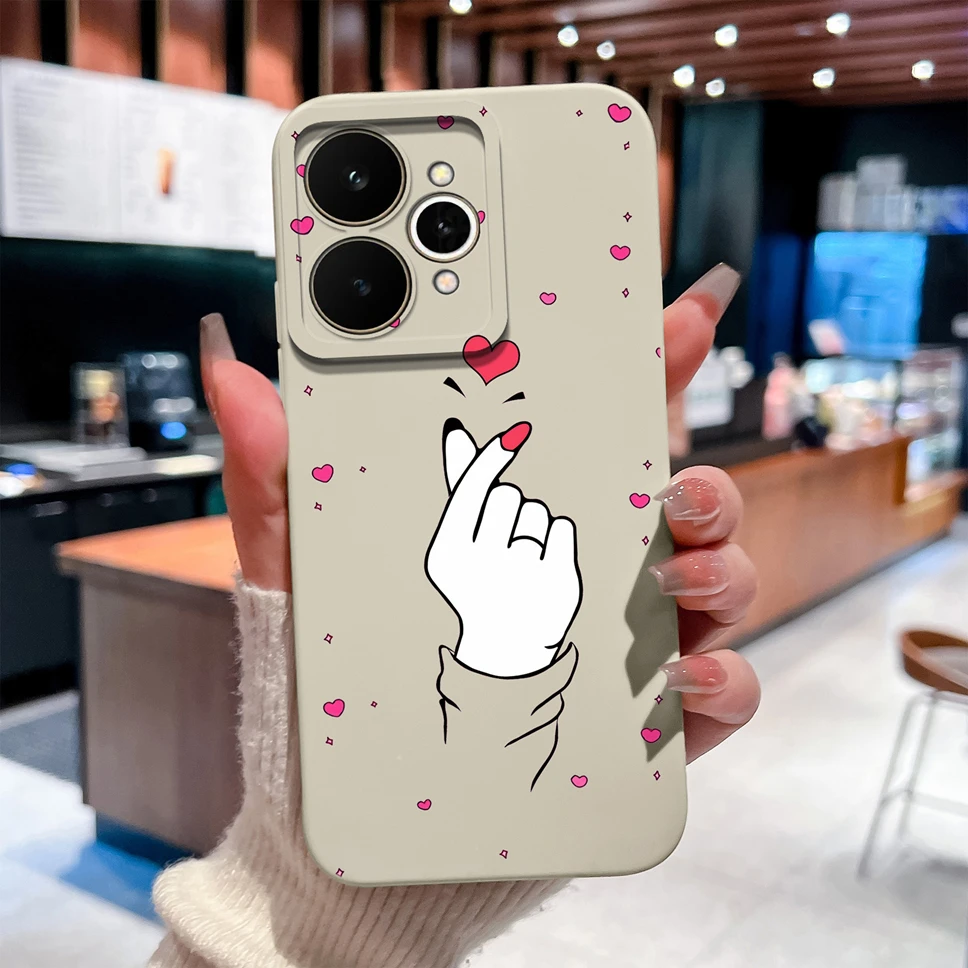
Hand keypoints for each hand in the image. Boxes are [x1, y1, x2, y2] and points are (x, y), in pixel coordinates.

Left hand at [201, 261, 758, 761]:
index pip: (602, 427)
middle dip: (704, 481)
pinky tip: (684, 678)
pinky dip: (723, 678)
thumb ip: (275, 465)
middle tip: (675, 489)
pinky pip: (717, 691)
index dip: (650, 366)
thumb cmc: (340, 672)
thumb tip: (228, 364)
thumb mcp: (302, 562)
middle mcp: (590, 568)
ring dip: (719, 568)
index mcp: (526, 517)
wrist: (363, 808)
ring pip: (716, 580)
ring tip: (670, 581)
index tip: (682, 313)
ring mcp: (626, 641)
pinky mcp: (645, 722)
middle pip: (684, 500)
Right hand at [426, 419, 580, 676]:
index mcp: (450, 553)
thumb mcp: (457, 541)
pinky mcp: (558, 581)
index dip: (491, 458)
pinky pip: (561, 526)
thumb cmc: (478, 580)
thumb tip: (456, 431)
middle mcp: (484, 564)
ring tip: (523, 559)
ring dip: (532, 526)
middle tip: (503, 543)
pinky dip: (555, 539)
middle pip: (508, 496)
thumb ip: (460, 486)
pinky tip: (544, 564)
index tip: (512, 436)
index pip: (473, 488)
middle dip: (509, 509)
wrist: (507, 646)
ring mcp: (523, 574)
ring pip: (537, 511)